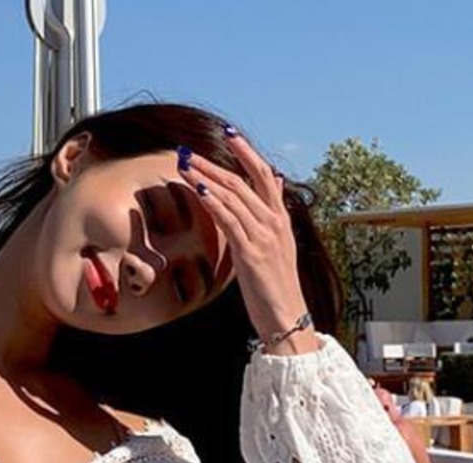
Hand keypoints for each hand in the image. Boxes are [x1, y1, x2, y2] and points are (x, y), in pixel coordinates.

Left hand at [178, 133, 318, 353]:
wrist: (287, 317)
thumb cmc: (277, 286)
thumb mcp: (279, 244)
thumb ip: (273, 213)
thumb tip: (274, 183)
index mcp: (280, 219)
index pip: (263, 175)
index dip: (246, 153)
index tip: (229, 134)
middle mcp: (274, 222)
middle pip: (241, 182)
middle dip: (212, 164)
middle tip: (187, 151)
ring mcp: (263, 236)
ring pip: (233, 197)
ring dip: (205, 178)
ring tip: (184, 166)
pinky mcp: (250, 253)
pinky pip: (230, 221)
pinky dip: (214, 203)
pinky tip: (199, 190)